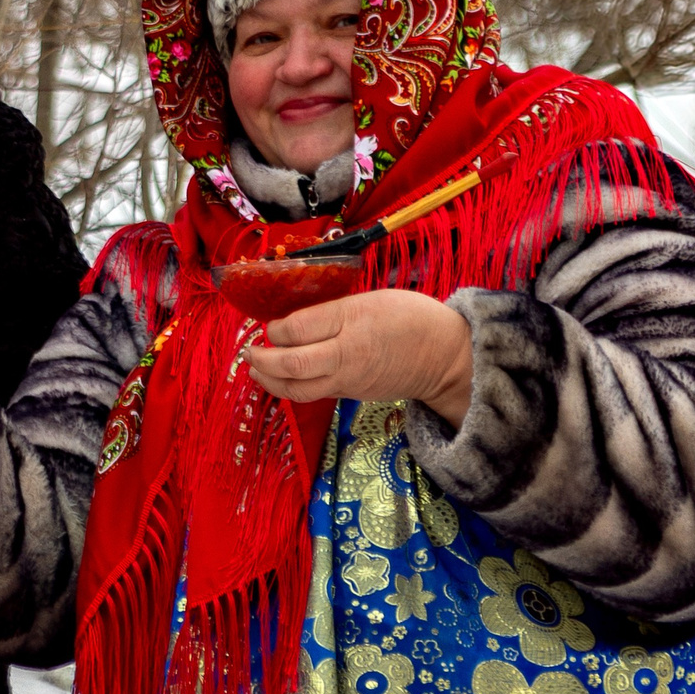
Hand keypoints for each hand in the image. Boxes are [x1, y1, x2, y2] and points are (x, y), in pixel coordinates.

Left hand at [243, 286, 473, 427]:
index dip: (274, 329)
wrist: (446, 357)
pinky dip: (289, 387)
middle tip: (248, 351)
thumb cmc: (411, 318)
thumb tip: (291, 321)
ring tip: (254, 369)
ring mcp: (347, 379)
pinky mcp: (349, 394)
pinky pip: (311, 394)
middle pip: (292, 364)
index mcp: (352, 321)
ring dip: (268, 380)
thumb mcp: (371, 299)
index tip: (269, 326)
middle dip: (262, 359)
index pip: (298, 329)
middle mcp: (346, 354)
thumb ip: (331, 311)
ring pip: (297, 388)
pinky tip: (278, 377)